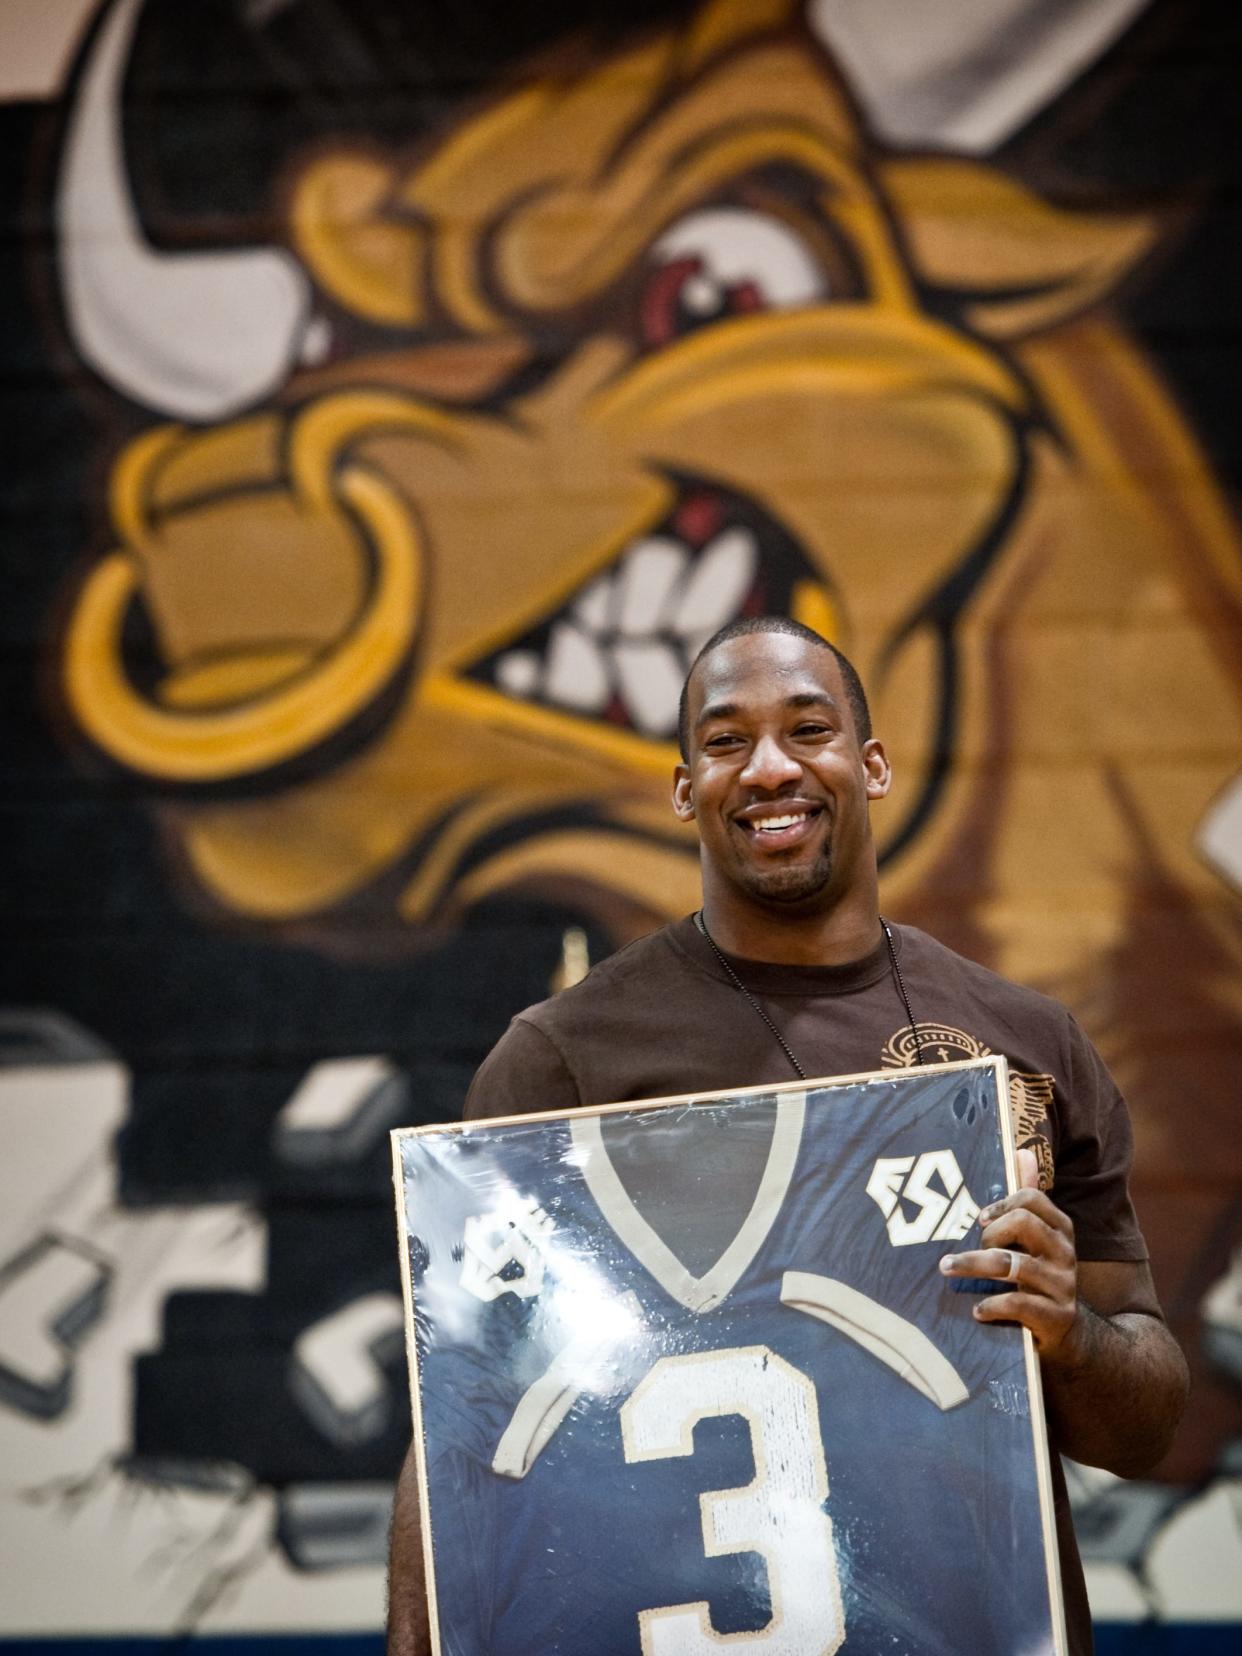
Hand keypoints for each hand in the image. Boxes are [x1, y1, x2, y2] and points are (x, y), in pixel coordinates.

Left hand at [938, 1147, 1080, 1360]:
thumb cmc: (1039, 1276)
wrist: (1069, 1334)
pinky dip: (991, 1305)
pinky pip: (1019, 1303)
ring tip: (948, 1269)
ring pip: (1014, 1265)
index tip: (980, 1219)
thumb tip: (1022, 1151)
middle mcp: (1066, 1253)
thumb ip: (1027, 1199)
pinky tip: (976, 1309)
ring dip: (974, 1265)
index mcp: (1060, 1229)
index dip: (1001, 1204)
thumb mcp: (1035, 1238)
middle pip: (1023, 1224)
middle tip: (974, 1246)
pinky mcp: (1056, 1317)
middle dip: (989, 1234)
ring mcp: (1063, 1285)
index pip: (1032, 1199)